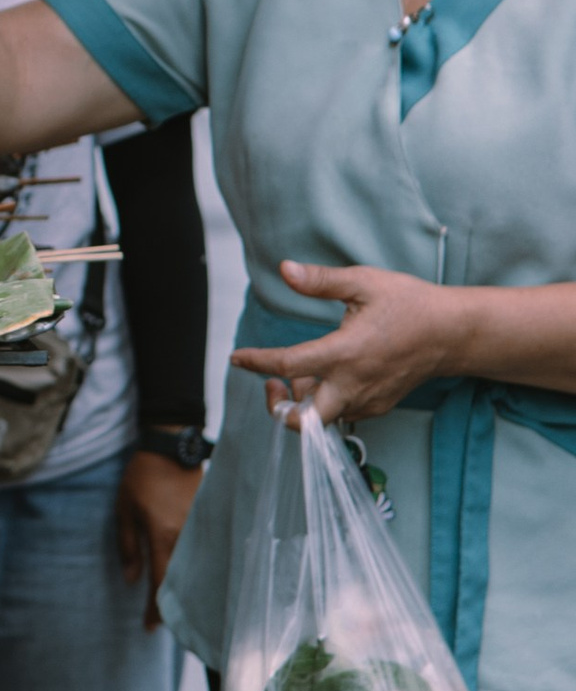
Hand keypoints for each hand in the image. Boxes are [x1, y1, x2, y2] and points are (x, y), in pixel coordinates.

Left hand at [115, 449, 200, 628]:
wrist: (172, 448)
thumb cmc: (142, 478)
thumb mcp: (124, 510)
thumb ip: (128, 546)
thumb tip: (131, 580)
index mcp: (163, 535)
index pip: (161, 582)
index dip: (156, 609)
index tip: (149, 628)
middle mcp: (187, 537)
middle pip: (182, 582)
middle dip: (173, 606)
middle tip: (163, 624)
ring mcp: (201, 530)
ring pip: (196, 571)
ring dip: (187, 591)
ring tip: (179, 610)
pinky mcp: (209, 522)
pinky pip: (204, 555)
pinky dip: (197, 572)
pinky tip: (192, 582)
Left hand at [227, 258, 466, 425]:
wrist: (452, 333)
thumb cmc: (409, 303)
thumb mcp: (364, 282)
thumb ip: (321, 281)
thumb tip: (284, 270)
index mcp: (346, 353)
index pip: (289, 366)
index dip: (257, 363)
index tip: (237, 358)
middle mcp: (355, 384)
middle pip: (305, 420)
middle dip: (279, 409)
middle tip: (272, 384)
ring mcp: (368, 400)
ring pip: (322, 419)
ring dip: (303, 402)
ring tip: (302, 373)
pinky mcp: (378, 406)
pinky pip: (342, 414)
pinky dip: (325, 402)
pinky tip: (326, 377)